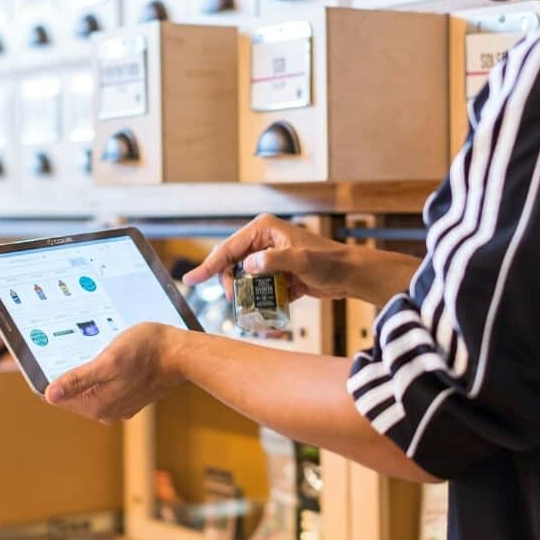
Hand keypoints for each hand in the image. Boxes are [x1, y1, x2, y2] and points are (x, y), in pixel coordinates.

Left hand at [45, 323, 186, 423]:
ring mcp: (118, 404)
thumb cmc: (147, 352)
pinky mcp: (128, 395)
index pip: (56, 396)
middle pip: (72, 392)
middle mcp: (106, 411)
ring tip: (91, 346)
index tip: (48, 353)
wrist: (181, 354)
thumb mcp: (109, 361)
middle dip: (69, 370)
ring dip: (85, 368)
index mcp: (97, 406)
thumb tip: (50, 395)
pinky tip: (107, 354)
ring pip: (88, 387)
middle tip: (71, 344)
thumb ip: (79, 380)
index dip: (49, 375)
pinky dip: (101, 370)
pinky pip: (104, 384)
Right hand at [182, 214, 356, 301]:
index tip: (190, 280)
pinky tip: (259, 309)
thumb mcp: (301, 260)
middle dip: (227, 281)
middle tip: (232, 298)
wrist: (350, 275)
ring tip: (245, 305)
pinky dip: (257, 297)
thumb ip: (274, 261)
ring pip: (244, 276)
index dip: (208, 265)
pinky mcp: (278, 272)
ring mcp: (270, 256)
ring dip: (243, 291)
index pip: (228, 248)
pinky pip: (259, 285)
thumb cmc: (328, 263)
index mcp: (264, 229)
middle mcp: (264, 240)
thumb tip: (248, 265)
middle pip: (232, 262)